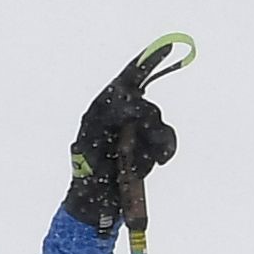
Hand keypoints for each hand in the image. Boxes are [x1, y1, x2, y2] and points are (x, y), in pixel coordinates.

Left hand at [61, 70, 177, 230]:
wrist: (96, 206)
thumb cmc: (87, 173)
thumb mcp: (92, 140)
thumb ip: (112, 116)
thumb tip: (138, 105)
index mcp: (102, 110)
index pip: (126, 81)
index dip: (146, 62)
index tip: (165, 47)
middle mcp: (121, 118)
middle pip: (146, 105)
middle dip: (147, 123)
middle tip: (138, 140)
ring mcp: (136, 134)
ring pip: (158, 125)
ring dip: (154, 144)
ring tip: (137, 164)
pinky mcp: (148, 150)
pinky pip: (165, 143)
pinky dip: (163, 151)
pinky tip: (155, 163)